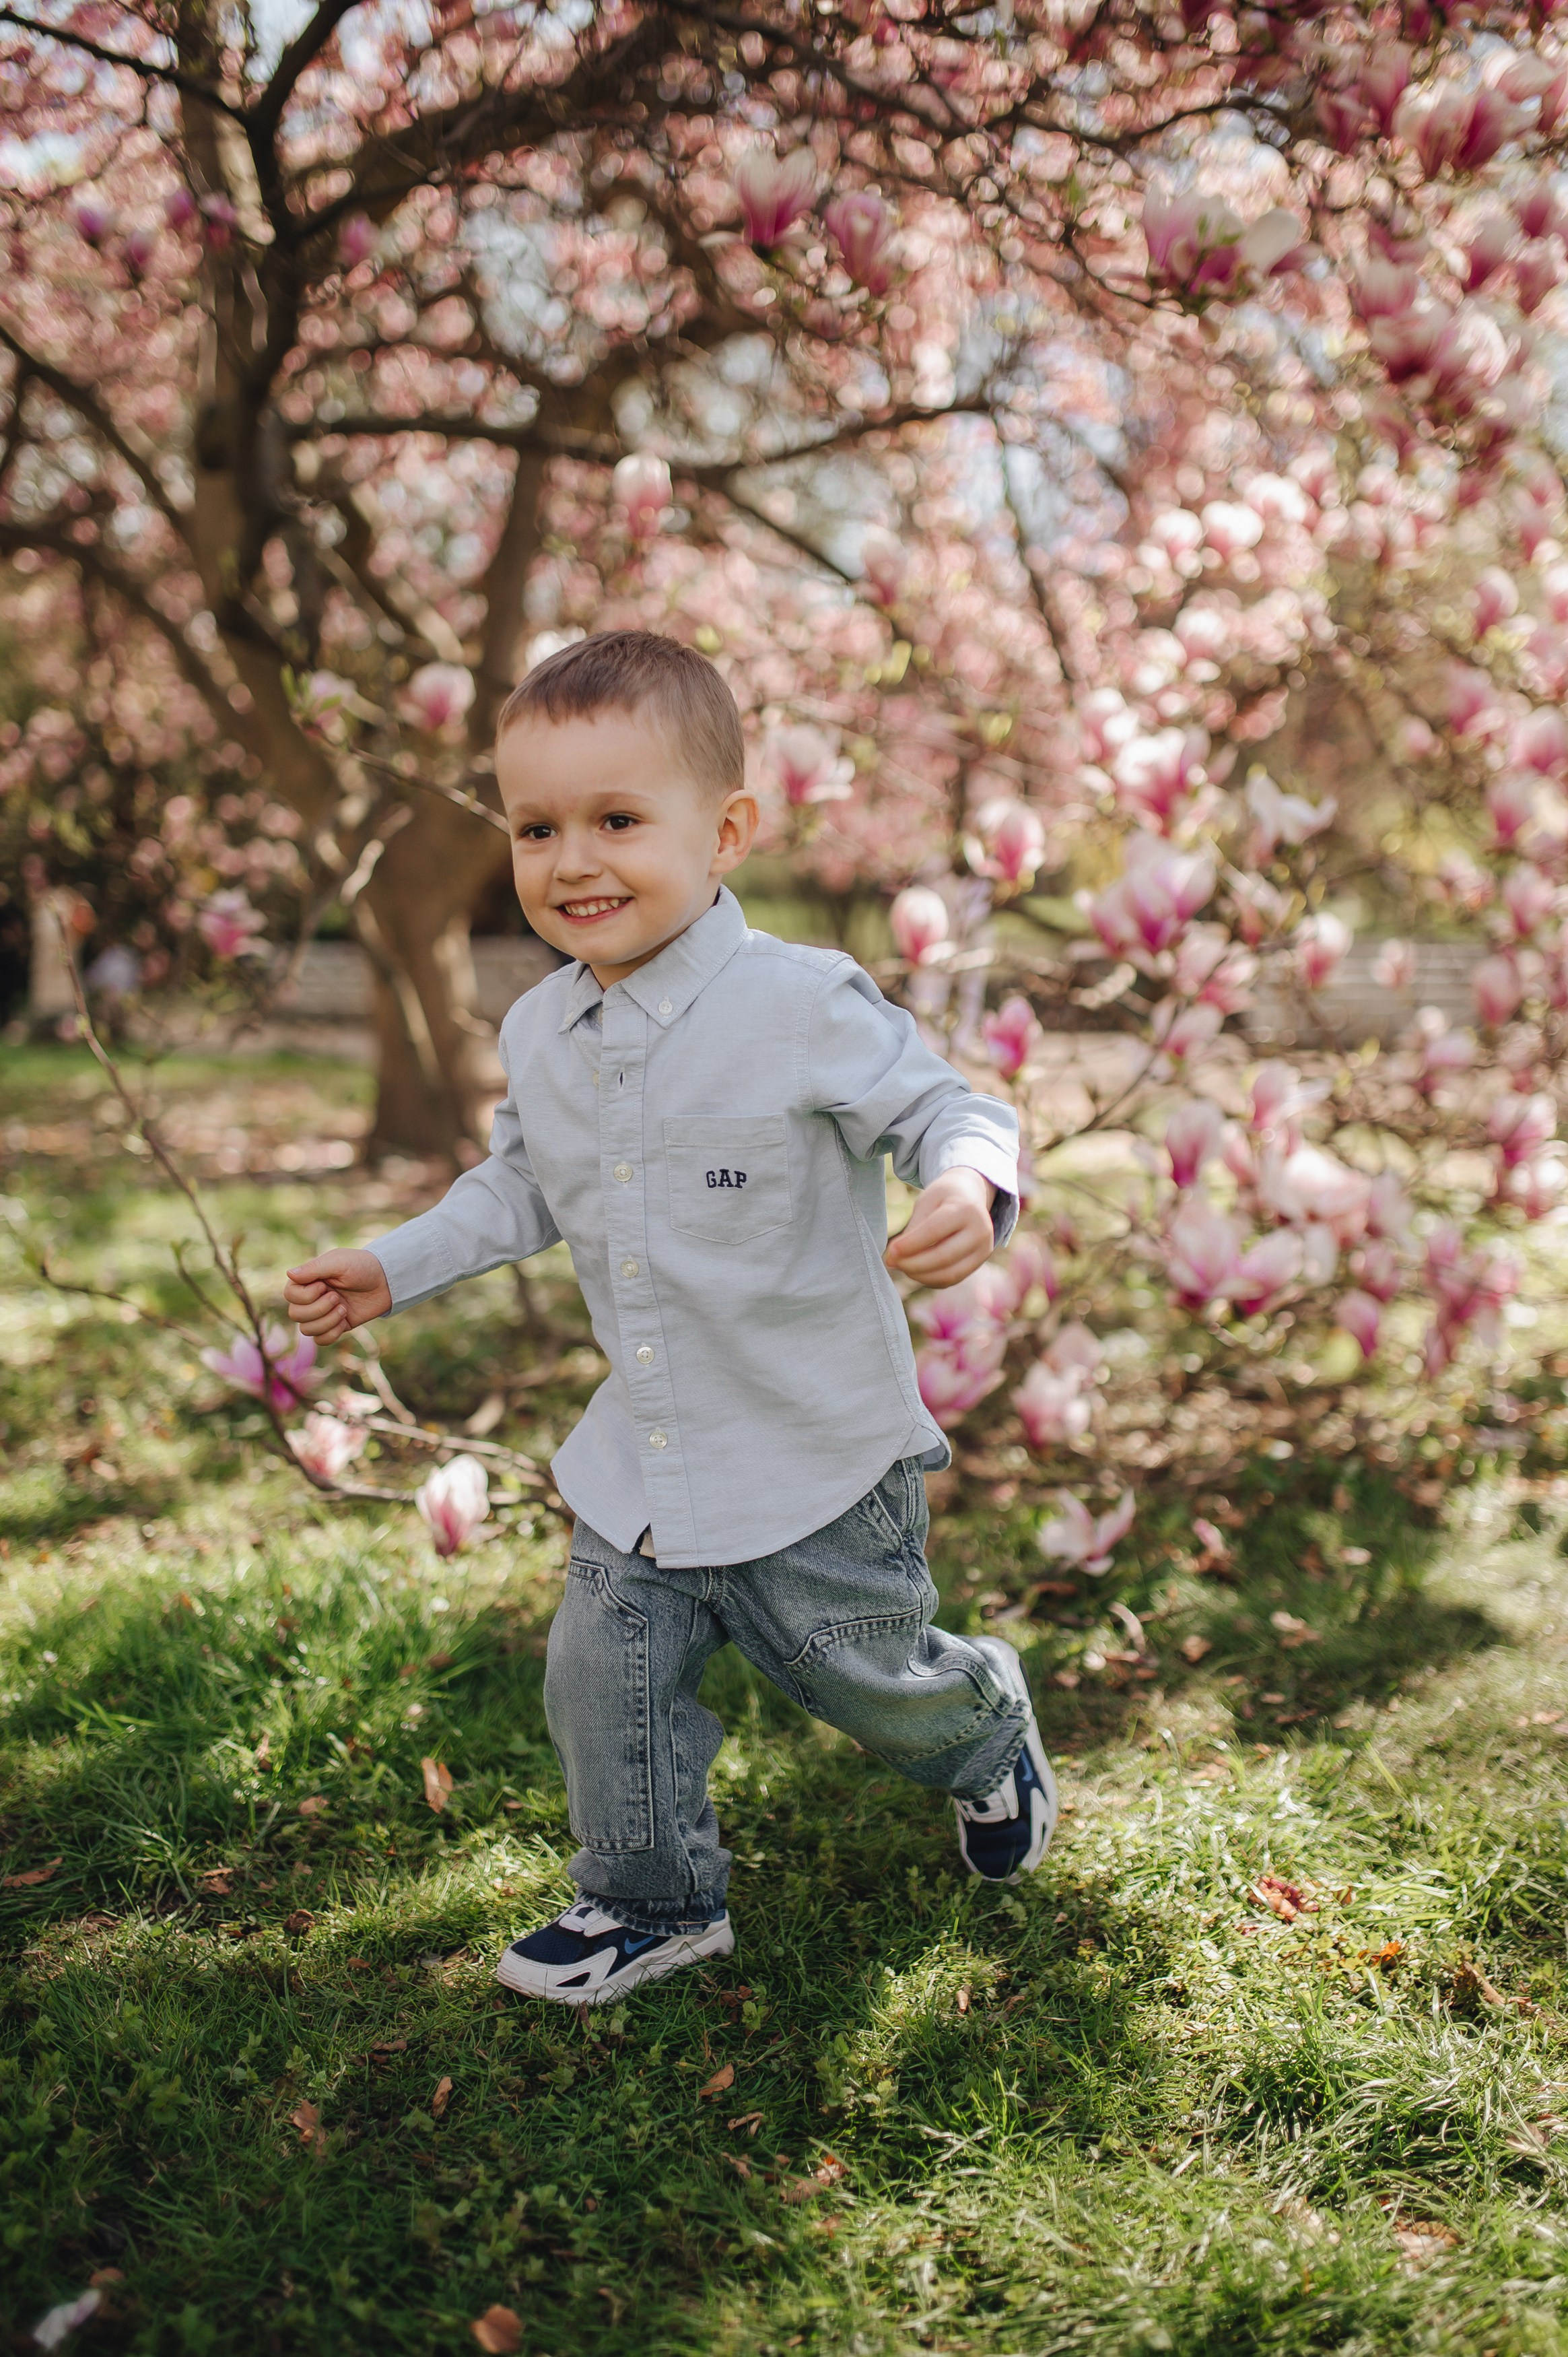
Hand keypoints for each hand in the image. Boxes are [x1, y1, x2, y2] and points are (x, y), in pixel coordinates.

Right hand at [284, 1248, 391, 1344]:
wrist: (386, 1282)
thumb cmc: (361, 1267)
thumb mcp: (338, 1262)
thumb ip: (313, 1269)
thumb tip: (289, 1273)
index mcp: (308, 1280)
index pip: (289, 1295)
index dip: (305, 1296)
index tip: (324, 1286)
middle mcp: (311, 1298)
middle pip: (295, 1314)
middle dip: (317, 1309)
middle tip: (337, 1298)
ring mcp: (322, 1313)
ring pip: (306, 1330)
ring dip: (326, 1321)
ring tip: (343, 1309)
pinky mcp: (335, 1326)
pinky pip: (320, 1340)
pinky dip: (331, 1333)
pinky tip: (345, 1321)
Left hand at [885, 1168, 996, 1288]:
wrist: (970, 1195)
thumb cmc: (943, 1198)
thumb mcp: (926, 1203)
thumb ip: (913, 1230)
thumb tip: (893, 1259)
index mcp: (966, 1209)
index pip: (934, 1232)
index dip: (909, 1245)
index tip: (890, 1251)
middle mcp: (980, 1230)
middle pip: (943, 1257)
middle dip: (913, 1264)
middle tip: (892, 1262)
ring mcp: (984, 1249)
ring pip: (949, 1274)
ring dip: (920, 1276)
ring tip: (902, 1267)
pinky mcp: (979, 1262)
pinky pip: (952, 1279)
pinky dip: (931, 1279)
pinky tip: (916, 1271)